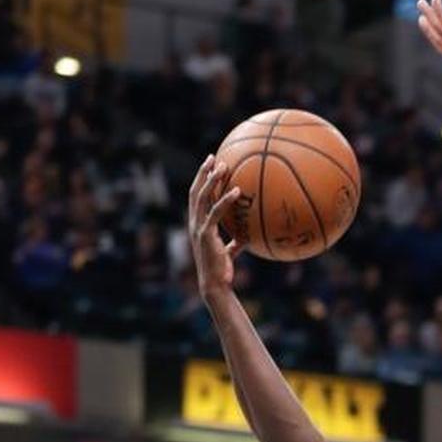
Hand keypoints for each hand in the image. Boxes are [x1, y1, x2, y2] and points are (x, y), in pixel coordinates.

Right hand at [188, 156, 241, 299]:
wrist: (215, 285)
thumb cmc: (221, 271)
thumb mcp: (228, 253)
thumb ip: (235, 242)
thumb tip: (247, 238)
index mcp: (197, 225)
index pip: (196, 197)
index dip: (201, 180)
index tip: (209, 165)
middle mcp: (194, 223)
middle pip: (195, 191)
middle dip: (203, 172)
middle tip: (213, 157)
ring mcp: (198, 227)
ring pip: (202, 197)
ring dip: (211, 180)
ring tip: (222, 166)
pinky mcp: (206, 234)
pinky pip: (216, 212)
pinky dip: (225, 200)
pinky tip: (237, 191)